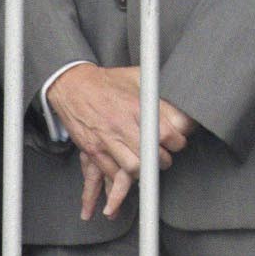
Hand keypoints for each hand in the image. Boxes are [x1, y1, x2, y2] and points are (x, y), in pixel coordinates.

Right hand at [48, 63, 194, 220]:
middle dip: (163, 160)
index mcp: (136, 107)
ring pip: (133, 169)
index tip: (177, 142)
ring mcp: (106, 139)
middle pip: (152, 156)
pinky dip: (123, 177)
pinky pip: (112, 173)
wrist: (72, 85)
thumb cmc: (108, 82)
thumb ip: (159, 93)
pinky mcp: (93, 150)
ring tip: (149, 165)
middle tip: (165, 156)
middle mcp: (121, 125)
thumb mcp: (138, 78)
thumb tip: (182, 104)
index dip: (177, 142)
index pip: (166, 134)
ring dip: (145, 172)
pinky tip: (130, 171)